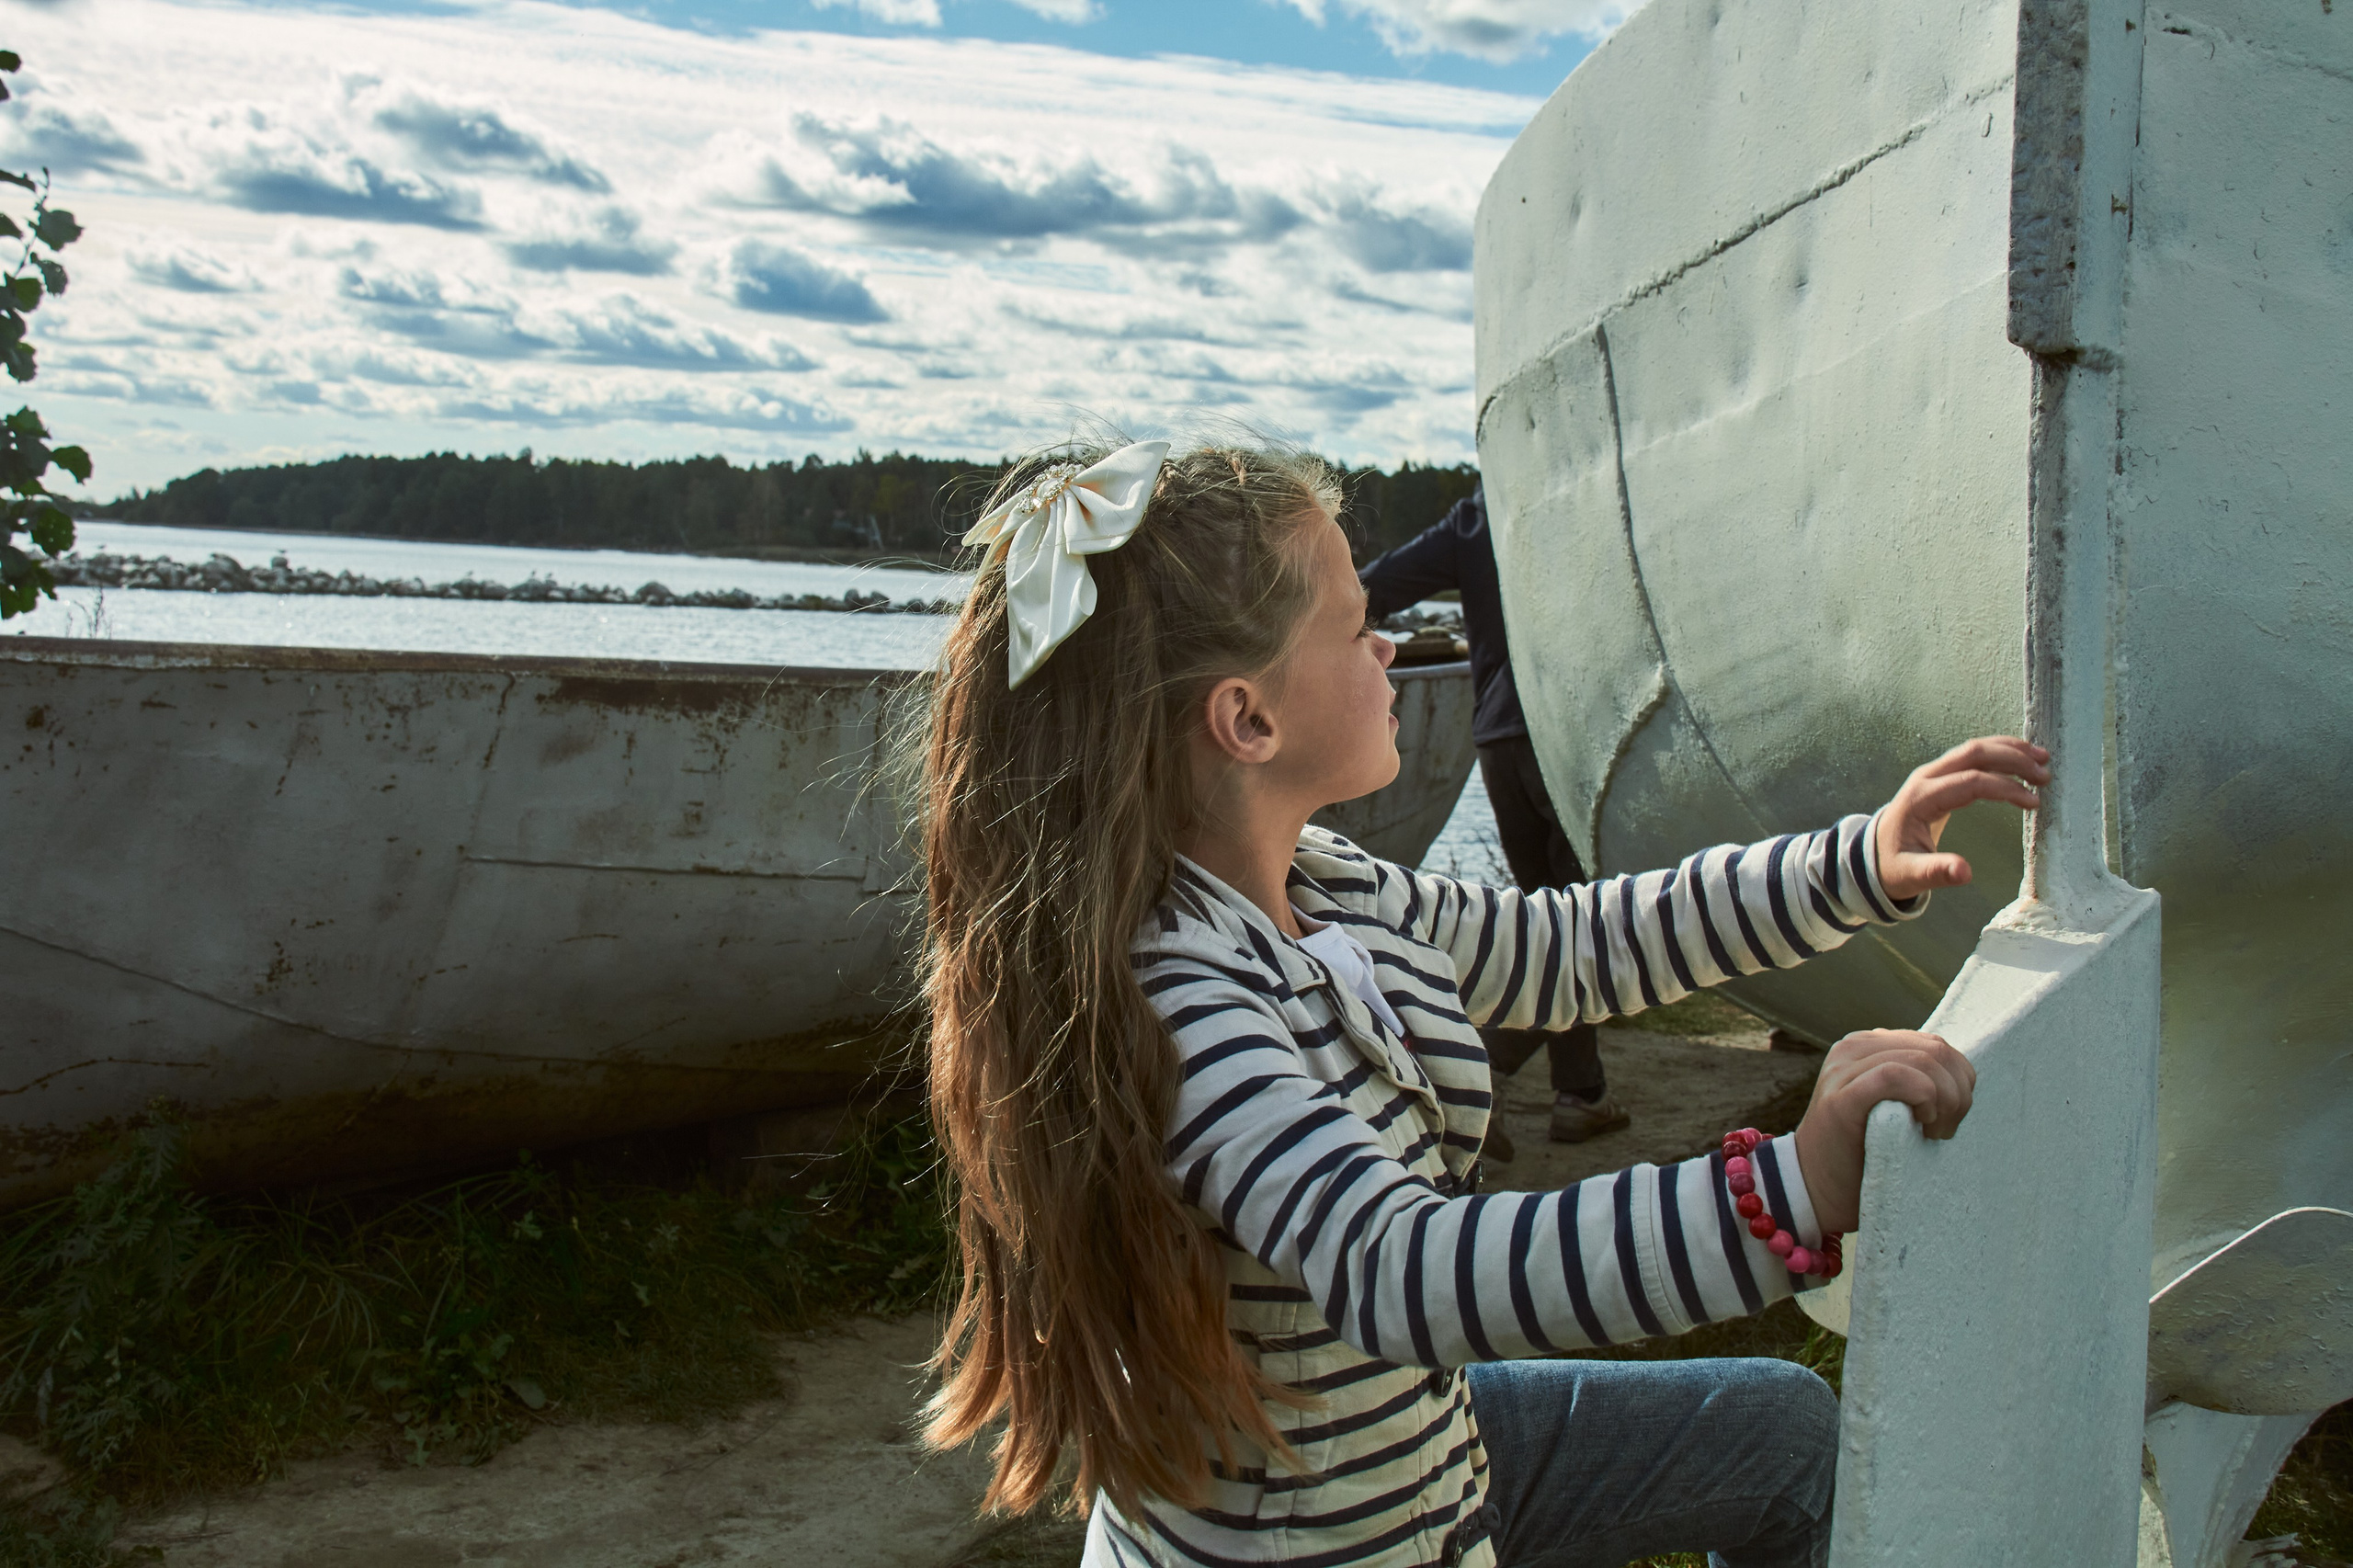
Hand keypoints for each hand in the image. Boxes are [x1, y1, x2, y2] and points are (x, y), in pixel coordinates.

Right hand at [1792, 1029, 1975, 1232]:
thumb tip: (1961, 1074)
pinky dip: (1922, 1098)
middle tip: (1945, 1130)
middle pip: (1935, 1051)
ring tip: (1934, 1133)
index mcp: (1868, 1046)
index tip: (1951, 1118)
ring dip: (1944, 1100)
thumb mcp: (1894, 1104)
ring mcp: (1843, 1070)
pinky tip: (1920, 1125)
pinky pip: (1895, 1076)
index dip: (1960, 1080)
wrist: (1816, 1189)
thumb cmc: (1865, 1152)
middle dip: (1957, 1093)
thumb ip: (1917, 1079)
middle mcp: (1853, 1048)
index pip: (1936, 1045)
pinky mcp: (1841, 1098)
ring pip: (1923, 1060)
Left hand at [1874, 736, 2048, 901]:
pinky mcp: (1941, 775)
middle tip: (2045, 775)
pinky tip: (2024, 758)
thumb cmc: (1892, 865)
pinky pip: (1972, 756)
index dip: (2004, 788)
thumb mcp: (1911, 875)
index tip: (2033, 802)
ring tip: (2043, 760)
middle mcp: (1926, 777)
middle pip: (1973, 754)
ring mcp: (1933, 773)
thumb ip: (1936, 873)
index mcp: (1920, 798)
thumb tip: (1964, 872)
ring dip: (2010, 750)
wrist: (1873, 853)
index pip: (1969, 782)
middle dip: (2012, 759)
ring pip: (1974, 749)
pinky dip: (2000, 753)